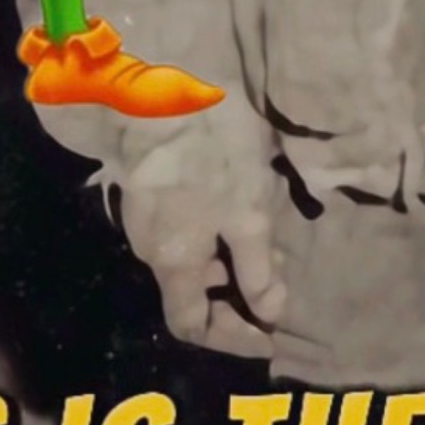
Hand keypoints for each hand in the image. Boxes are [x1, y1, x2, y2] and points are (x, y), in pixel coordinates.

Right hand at [114, 109, 286, 357]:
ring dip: (228, 257)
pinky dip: (213, 230)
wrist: (164, 85)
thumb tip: (269, 312)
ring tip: (268, 237)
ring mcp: (144, 211)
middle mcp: (149, 246)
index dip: (230, 339)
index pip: (189, 325)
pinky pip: (182, 225)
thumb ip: (257, 268)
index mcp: (171, 263)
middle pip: (189, 289)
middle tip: (280, 278)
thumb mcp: (248, 214)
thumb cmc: (213, 154)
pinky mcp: (148, 180)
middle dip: (236, 293)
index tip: (268, 336)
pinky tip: (242, 204)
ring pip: (188, 253)